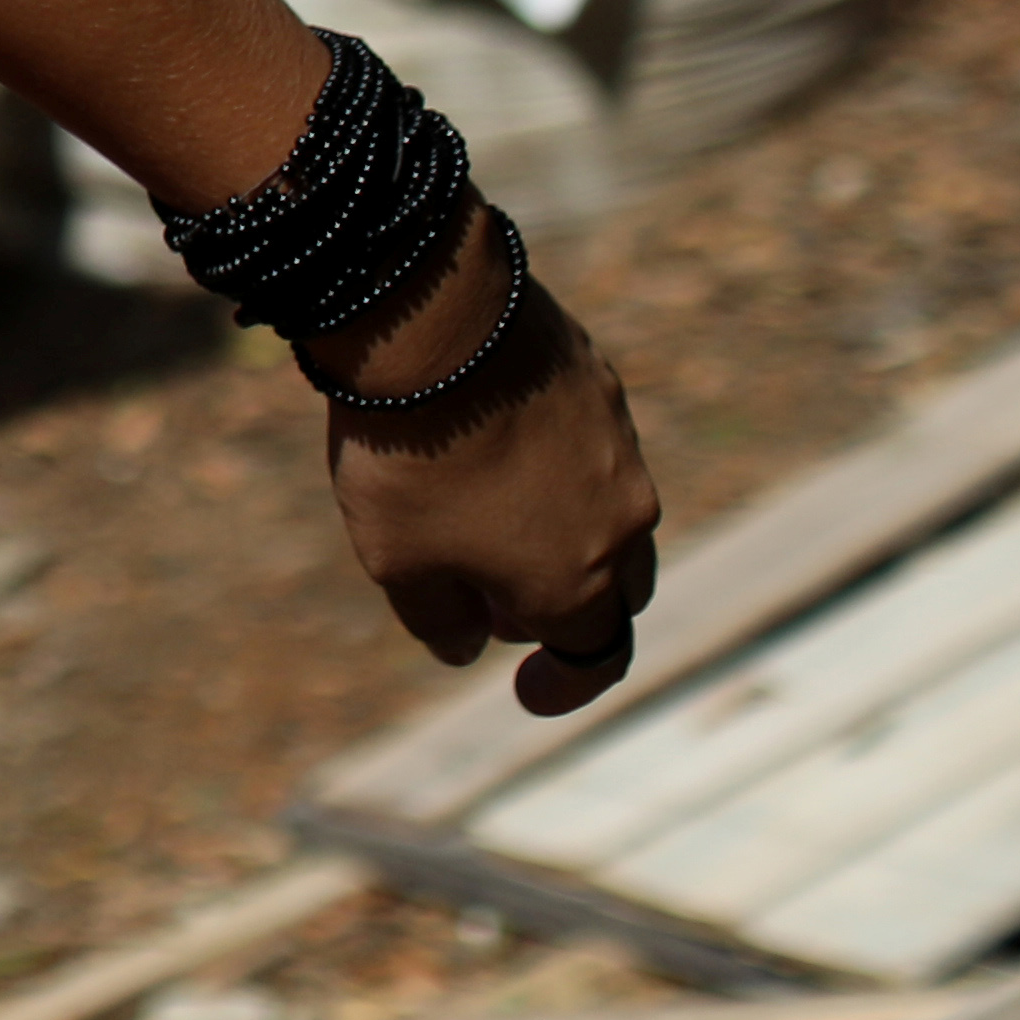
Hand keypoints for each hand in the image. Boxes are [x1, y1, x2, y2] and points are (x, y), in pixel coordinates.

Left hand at [305, 210, 662, 714]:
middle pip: (615, 590)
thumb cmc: (410, 459)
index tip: (526, 693)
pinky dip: (557, 465)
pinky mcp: (604, 389)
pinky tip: (492, 442)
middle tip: (496, 598)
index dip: (564, 685)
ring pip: (612, 516)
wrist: (434, 326)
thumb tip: (467, 648)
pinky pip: (594, 447)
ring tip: (487, 516)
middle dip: (568, 605)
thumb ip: (439, 621)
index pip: (595, 657)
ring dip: (565, 534)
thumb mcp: (397, 561)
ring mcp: (622, 452)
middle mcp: (622, 525)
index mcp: (577, 586)